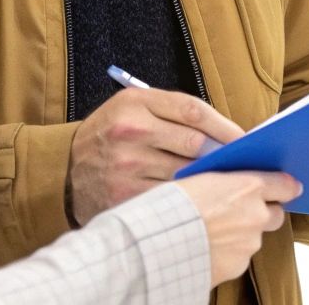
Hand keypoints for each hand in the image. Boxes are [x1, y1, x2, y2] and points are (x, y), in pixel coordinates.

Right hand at [68, 88, 246, 223]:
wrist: (62, 170)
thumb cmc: (110, 134)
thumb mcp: (134, 107)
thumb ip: (174, 114)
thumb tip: (227, 135)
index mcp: (135, 103)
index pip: (193, 111)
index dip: (225, 127)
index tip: (246, 140)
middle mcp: (130, 132)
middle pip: (194, 144)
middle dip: (223, 156)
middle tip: (243, 165)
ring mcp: (126, 167)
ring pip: (186, 175)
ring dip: (211, 182)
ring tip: (228, 187)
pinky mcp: (124, 198)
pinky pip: (169, 201)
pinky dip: (189, 204)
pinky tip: (201, 205)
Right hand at [177, 171, 299, 285]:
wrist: (157, 244)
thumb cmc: (171, 205)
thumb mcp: (199, 178)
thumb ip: (226, 181)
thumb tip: (234, 183)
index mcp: (248, 187)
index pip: (285, 184)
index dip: (285, 186)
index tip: (286, 187)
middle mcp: (256, 215)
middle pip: (276, 214)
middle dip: (264, 213)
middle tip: (241, 211)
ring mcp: (249, 244)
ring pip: (255, 238)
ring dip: (242, 235)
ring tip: (212, 233)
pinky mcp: (238, 266)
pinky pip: (239, 257)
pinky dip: (228, 254)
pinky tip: (206, 249)